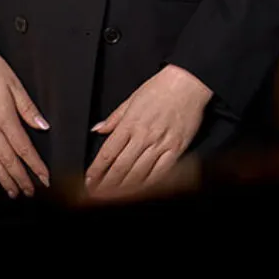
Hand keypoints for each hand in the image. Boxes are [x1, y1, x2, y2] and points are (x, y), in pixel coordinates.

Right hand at [0, 46, 50, 197]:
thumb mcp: (15, 84)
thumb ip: (28, 108)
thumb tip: (43, 126)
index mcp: (4, 117)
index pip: (23, 148)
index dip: (35, 165)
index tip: (44, 177)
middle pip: (8, 160)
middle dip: (20, 178)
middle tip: (30, 192)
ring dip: (3, 179)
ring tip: (13, 192)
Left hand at [83, 65, 212, 200]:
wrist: (188, 82)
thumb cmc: (161, 87)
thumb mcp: (132, 98)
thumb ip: (114, 117)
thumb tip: (98, 129)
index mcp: (129, 123)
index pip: (107, 153)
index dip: (96, 170)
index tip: (89, 180)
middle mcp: (143, 136)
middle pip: (119, 168)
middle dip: (106, 184)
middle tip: (97, 194)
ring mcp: (160, 144)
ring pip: (138, 173)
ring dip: (123, 188)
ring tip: (114, 196)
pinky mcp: (176, 148)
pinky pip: (160, 172)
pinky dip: (148, 183)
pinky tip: (140, 189)